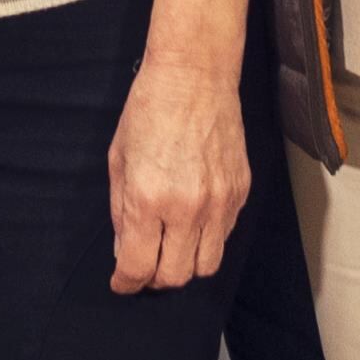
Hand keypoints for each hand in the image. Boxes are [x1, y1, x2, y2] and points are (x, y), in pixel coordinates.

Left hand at [107, 45, 248, 294]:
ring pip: (206, 266)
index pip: (139, 266)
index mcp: (149, 198)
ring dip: (185, 266)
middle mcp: (187, 207)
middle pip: (175, 276)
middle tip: (144, 268)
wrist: (195, 76)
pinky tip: (192, 223)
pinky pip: (224, 236)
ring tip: (171, 251)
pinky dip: (206, 240)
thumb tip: (124, 249)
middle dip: (154, 280)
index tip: (122, 283)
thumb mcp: (119, 159)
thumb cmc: (150, 109)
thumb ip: (120, 211)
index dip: (126, 283)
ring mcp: (219, 202)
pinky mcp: (240, 192)